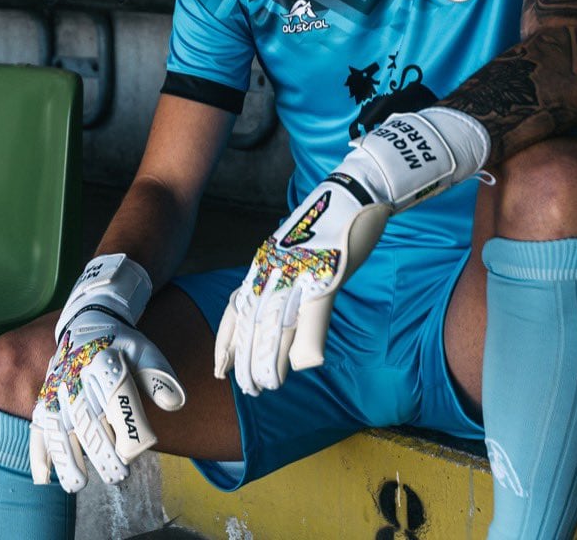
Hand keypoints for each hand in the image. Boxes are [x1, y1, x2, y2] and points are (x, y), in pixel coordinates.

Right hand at [28, 255, 186, 492]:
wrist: (86, 319)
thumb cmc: (120, 342)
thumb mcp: (143, 349)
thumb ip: (158, 374)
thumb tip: (174, 403)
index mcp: (101, 359)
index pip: (115, 394)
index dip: (128, 423)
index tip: (140, 448)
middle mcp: (76, 374)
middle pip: (87, 417)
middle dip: (100, 450)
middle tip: (118, 476)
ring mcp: (56, 388)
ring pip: (58, 425)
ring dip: (65, 457)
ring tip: (76, 485)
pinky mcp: (45, 397)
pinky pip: (38, 424)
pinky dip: (38, 450)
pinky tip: (43, 477)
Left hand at [214, 107, 488, 394]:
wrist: (357, 188)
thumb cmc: (331, 221)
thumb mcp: (299, 251)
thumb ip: (288, 279)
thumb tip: (285, 312)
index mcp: (265, 261)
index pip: (236, 307)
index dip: (227, 341)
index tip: (219, 368)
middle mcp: (275, 266)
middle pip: (253, 322)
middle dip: (247, 360)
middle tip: (248, 388)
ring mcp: (300, 270)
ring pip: (278, 325)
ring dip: (272, 360)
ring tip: (269, 386)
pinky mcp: (327, 272)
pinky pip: (314, 315)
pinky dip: (309, 343)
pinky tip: (307, 366)